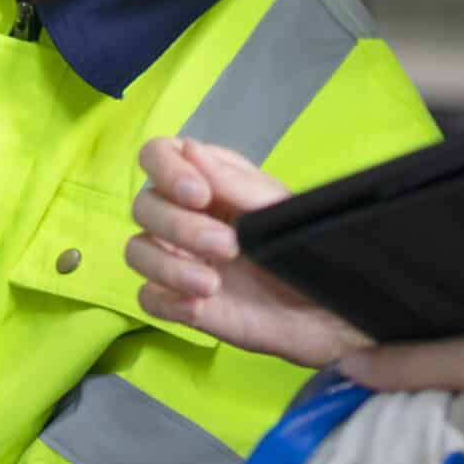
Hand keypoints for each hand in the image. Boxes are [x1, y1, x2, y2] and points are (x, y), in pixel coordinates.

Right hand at [126, 137, 369, 368]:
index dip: (167, 171)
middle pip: (144, 206)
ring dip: (168, 266)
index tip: (198, 194)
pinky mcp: (179, 301)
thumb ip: (233, 182)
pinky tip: (199, 307)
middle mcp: (185, 215)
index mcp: (208, 180)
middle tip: (228, 247)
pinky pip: (147, 297)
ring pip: (137, 251)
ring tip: (210, 284)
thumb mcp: (276, 211)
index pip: (158, 155)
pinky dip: (167, 300)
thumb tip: (188, 148)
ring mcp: (178, 259)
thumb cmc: (306, 250)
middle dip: (180, 226)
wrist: (327, 315)